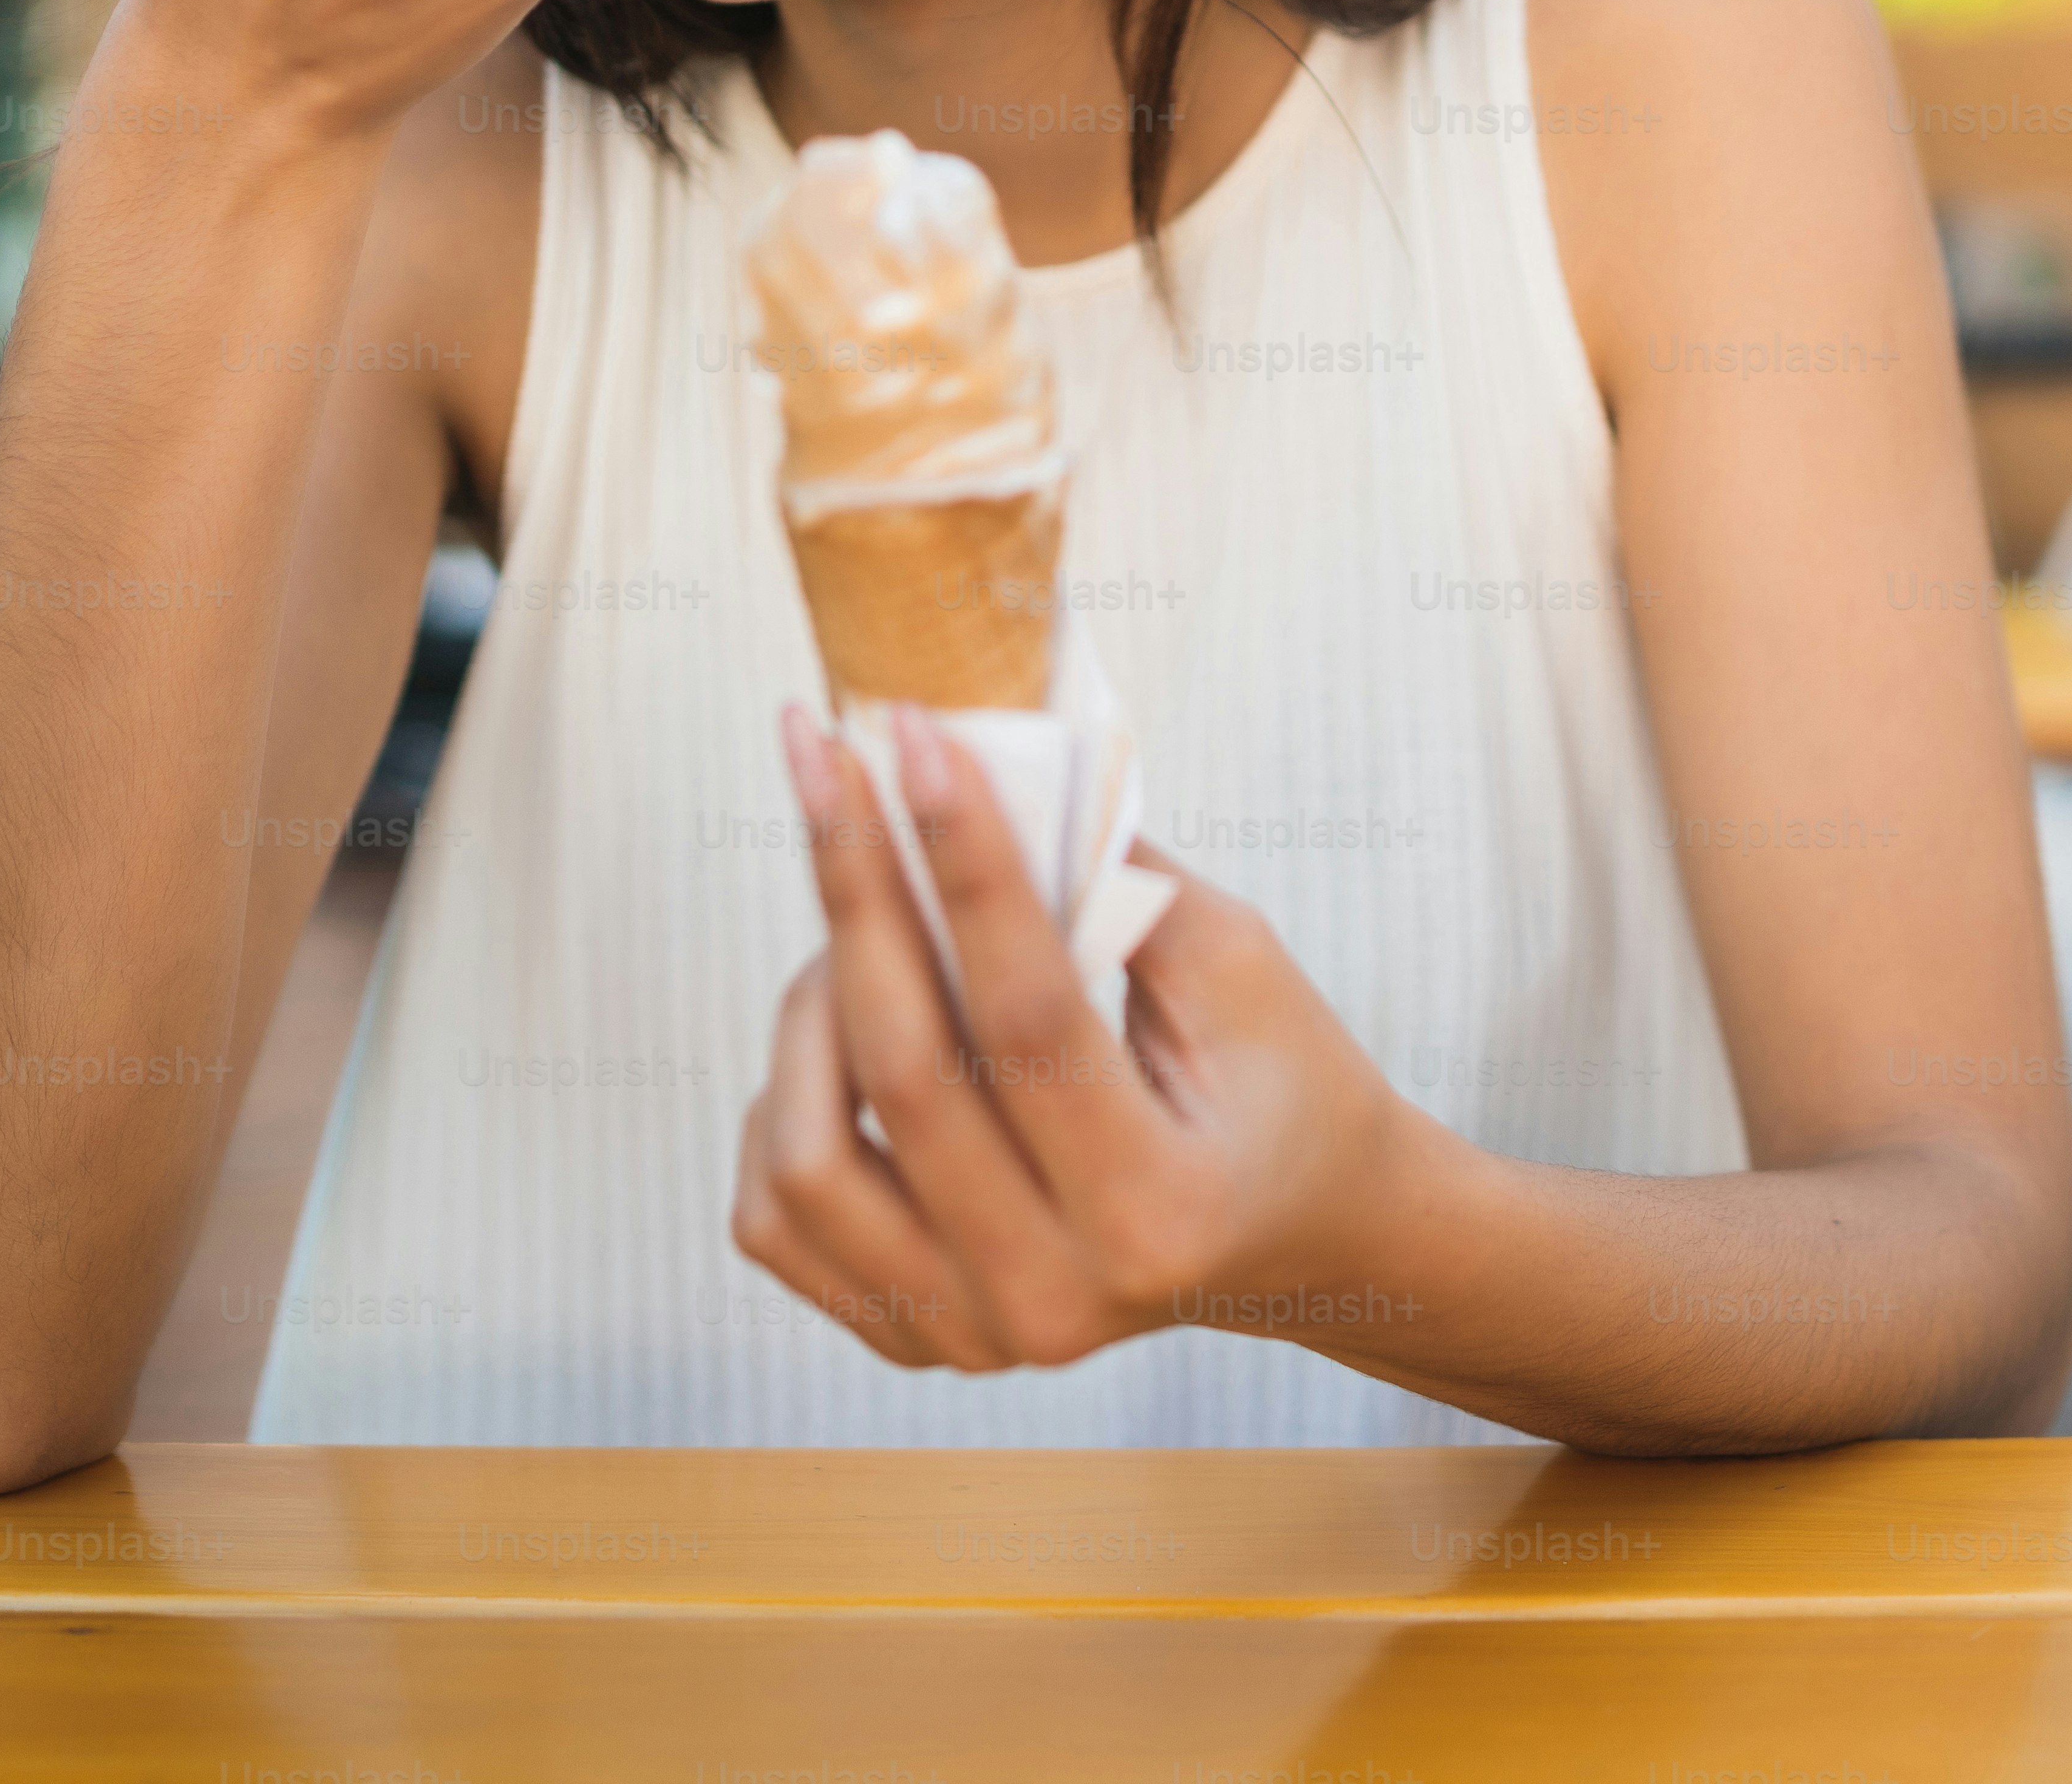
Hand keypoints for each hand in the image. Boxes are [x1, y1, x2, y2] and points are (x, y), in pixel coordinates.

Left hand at [732, 705, 1417, 1372]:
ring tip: (864, 925)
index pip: (1027, 1010)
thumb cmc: (1279, 1082)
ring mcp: (974, 1335)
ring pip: (807, 1154)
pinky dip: (783, 1104)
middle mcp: (1057, 1298)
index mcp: (1160, 1208)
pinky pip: (773, 1216)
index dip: (962, 857)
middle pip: (904, 1071)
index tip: (909, 731)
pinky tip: (842, 1036)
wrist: (1298, 1234)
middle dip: (854, 884)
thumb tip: (965, 771)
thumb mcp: (1236, 968)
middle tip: (824, 757)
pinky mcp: (914, 1340)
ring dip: (813, 1003)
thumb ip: (1104, 881)